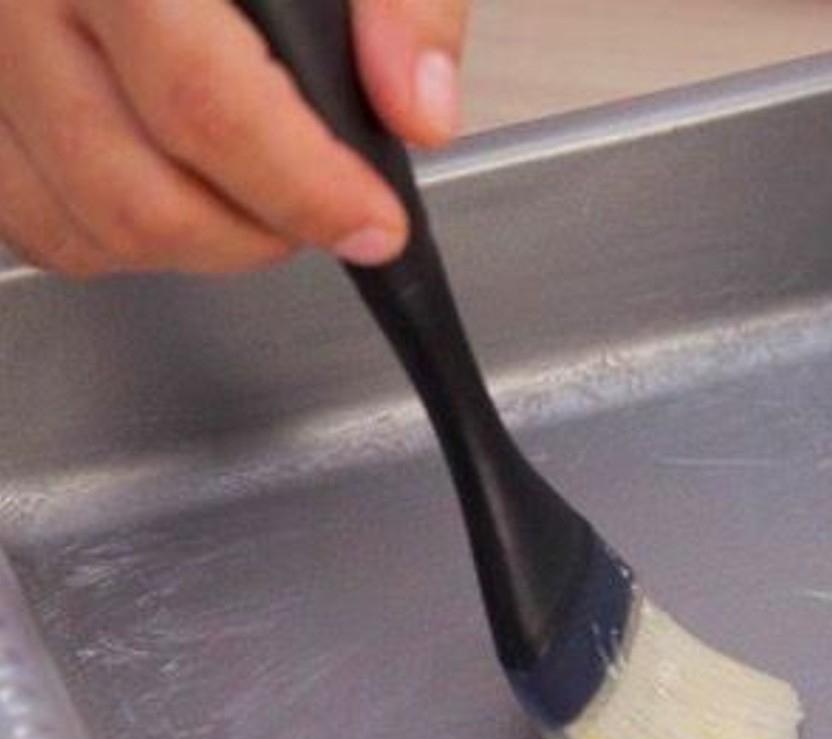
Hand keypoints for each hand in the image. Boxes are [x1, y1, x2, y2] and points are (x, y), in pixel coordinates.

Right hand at [0, 0, 468, 276]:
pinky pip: (35, 220)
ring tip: (263, 199)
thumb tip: (418, 109)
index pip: (204, 103)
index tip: (373, 224)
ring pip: (84, 224)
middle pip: (138, 192)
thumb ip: (400, 2)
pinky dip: (122, 238)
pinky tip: (185, 193)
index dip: (305, 190)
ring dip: (198, 247)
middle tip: (326, 212)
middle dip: (260, 235)